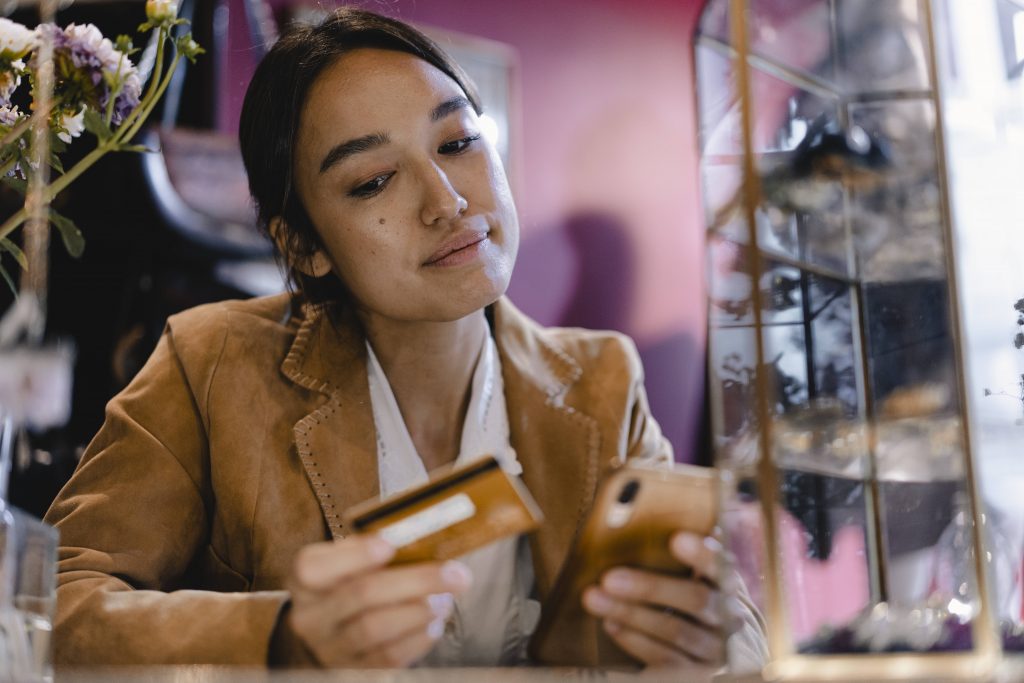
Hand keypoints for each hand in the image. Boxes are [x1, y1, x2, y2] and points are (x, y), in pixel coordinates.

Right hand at [276, 535, 472, 667]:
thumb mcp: (346, 562)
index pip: (315, 568)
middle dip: (414, 581)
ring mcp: (330, 649)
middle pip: (361, 595)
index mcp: (306, 580)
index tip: (390, 545)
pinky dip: (418, 638)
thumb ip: (371, 547)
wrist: (327, 637)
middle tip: (454, 573)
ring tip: (446, 598)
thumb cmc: (347, 586)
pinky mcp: (352, 673)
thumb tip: (417, 535)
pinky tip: (434, 622)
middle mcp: (311, 617)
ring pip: (376, 629)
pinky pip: (388, 657)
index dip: (355, 555)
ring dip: (420, 611)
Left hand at [581, 531, 739, 668]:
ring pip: (676, 630)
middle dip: (650, 587)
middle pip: (696, 601)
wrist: (728, 657)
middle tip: (609, 577)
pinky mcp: (699, 674)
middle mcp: (732, 618)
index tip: (676, 539)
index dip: (702, 554)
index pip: (722, 566)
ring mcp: (717, 649)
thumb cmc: (703, 607)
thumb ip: (689, 558)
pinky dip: (635, 640)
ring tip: (595, 599)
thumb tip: (648, 515)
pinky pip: (666, 659)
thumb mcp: (704, 582)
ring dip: (630, 613)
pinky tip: (611, 625)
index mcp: (730, 585)